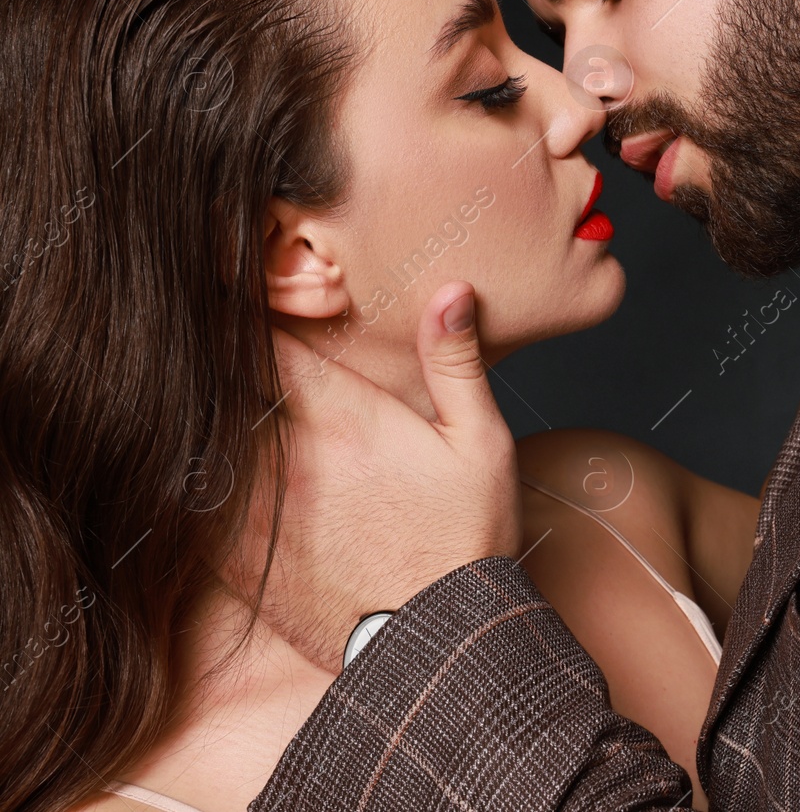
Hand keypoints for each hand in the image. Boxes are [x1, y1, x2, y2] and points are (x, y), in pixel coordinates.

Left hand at [230, 281, 519, 671]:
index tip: (238, 288)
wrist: (433, 644)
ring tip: (186, 390)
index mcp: (343, 417)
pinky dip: (191, 474)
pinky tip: (196, 462)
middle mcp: (285, 456)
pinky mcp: (236, 556)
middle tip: (205, 334)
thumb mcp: (481, 443)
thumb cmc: (466, 540)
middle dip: (212, 356)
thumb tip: (451, 290)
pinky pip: (193, 500)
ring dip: (198, 412)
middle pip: (219, 384)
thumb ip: (455, 363)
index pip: (264, 340)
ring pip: (198, 440)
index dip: (243, 309)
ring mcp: (253, 509)